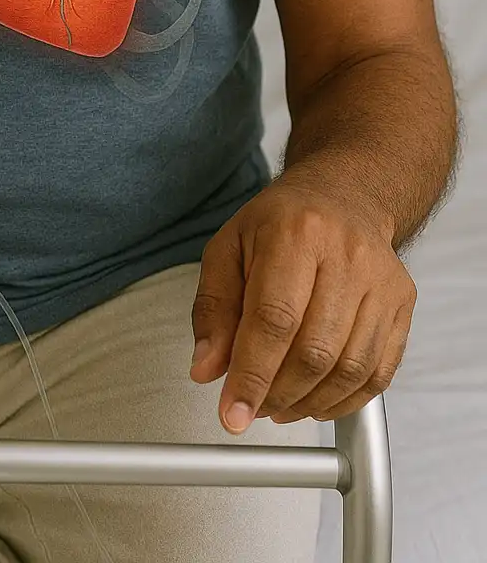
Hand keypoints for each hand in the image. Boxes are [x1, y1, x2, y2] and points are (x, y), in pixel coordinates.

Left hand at [189, 175, 415, 432]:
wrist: (344, 195)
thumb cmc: (282, 222)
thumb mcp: (229, 248)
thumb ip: (214, 309)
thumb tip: (207, 369)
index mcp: (296, 233)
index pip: (275, 320)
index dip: (252, 375)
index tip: (233, 413)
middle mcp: (346, 255)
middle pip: (314, 350)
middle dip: (277, 394)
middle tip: (252, 407)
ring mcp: (382, 281)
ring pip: (349, 368)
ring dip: (308, 403)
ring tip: (279, 406)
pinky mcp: (402, 304)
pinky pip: (378, 373)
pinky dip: (344, 401)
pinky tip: (315, 402)